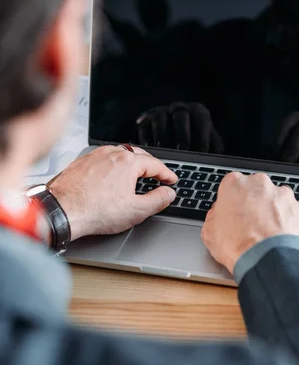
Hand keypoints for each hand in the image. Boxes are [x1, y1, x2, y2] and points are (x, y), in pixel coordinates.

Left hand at [49, 146, 176, 240]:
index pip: (155, 165)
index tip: (171, 180)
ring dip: (131, 164)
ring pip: (119, 155)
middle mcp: (111, 153)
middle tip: (158, 176)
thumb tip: (168, 193)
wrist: (62, 211)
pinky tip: (113, 177)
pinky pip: (104, 159)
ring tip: (137, 176)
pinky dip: (114, 166)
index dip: (167, 174)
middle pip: (138, 156)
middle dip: (150, 166)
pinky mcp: (82, 162)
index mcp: (127, 162)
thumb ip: (157, 200)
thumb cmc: (94, 211)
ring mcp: (94, 156)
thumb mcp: (136, 210)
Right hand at [136, 102, 223, 152]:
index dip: (203, 135)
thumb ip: (215, 147)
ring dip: (162, 133)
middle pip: (181, 114)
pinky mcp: (146, 118)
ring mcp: (162, 111)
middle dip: (183, 133)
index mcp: (197, 112)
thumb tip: (220, 158)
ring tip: (163, 148)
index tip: (203, 151)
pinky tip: (149, 147)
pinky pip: (145, 124)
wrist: (170, 133)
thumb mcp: (208, 141)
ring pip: (160, 117)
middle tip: (183, 149)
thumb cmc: (195, 141)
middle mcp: (179, 108)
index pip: (201, 119)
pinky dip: (146, 135)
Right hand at [201, 173, 298, 273]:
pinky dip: (289, 222)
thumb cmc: (237, 245)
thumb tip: (217, 216)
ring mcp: (282, 194)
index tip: (232, 212)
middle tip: (250, 223)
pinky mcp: (298, 208)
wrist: (264, 258)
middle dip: (254, 203)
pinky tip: (282, 235)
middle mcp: (259, 184)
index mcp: (234, 185)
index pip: (232, 186)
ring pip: (276, 199)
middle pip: (256, 189)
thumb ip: (215, 216)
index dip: (232, 201)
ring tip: (267, 232)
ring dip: (273, 211)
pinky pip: (294, 212)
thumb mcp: (209, 232)